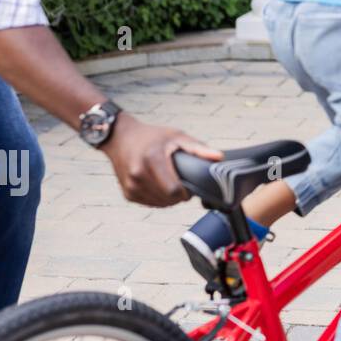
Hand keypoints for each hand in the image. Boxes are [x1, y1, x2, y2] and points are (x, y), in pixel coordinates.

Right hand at [100, 112, 223, 206]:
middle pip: (168, 199)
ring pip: (159, 204)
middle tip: (183, 183)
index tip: (191, 185)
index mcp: (152, 160)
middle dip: (179, 195)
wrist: (120, 137)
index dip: (186, 192)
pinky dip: (158, 198)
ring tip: (172, 182)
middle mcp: (138, 174)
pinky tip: (161, 186)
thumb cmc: (152, 136)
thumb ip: (198, 149)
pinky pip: (150, 203)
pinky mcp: (127, 193)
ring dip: (169, 199)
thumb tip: (219, 158)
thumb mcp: (176, 136)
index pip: (174, 190)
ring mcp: (130, 186)